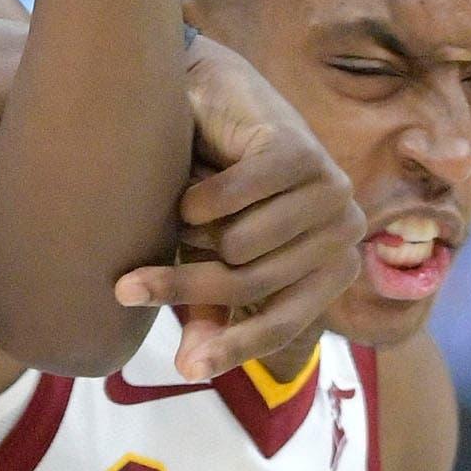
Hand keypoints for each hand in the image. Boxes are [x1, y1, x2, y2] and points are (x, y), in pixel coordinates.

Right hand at [112, 37, 365, 378]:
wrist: (212, 98)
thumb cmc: (217, 186)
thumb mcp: (210, 258)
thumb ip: (209, 312)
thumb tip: (189, 372)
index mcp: (335, 265)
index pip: (283, 325)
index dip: (232, 348)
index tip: (182, 369)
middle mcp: (346, 229)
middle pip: (250, 285)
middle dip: (182, 287)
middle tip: (125, 287)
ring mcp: (331, 188)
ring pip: (236, 247)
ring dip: (191, 229)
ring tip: (187, 204)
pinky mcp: (301, 152)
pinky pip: (227, 203)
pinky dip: (194, 196)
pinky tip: (193, 174)